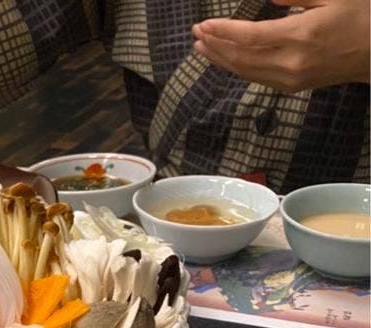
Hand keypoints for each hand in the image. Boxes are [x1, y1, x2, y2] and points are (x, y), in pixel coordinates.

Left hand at [192, 0, 370, 92]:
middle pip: (241, 58)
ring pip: (246, 72)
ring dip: (221, 60)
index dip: (223, 32)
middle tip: (196, 34)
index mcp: (301, 36)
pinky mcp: (292, 87)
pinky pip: (257, 78)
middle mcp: (292, 63)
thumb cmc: (361, 17)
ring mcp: (291, 79)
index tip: (203, 25)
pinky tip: (226, 60)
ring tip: (202, 48)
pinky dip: (237, 68)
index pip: (250, 37)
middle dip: (215, 46)